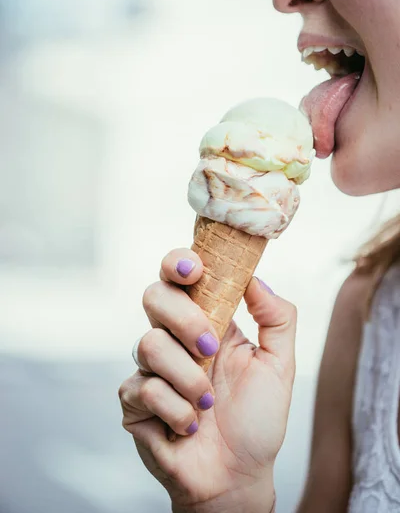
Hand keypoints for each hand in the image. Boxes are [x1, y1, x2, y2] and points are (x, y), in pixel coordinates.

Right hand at [119, 248, 295, 511]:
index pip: (180, 276)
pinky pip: (143, 389)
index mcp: (207, 321)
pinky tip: (190, 427)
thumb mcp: (280, 366)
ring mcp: (151, 369)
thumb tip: (255, 277)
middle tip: (211, 348)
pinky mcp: (134, 401)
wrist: (238, 478)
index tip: (194, 269)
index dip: (179, 262)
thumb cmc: (258, 420)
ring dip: (187, 377)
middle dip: (184, 319)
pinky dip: (176, 411)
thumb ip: (277, 318)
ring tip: (208, 403)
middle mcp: (174, 338)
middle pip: (154, 296)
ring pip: (148, 344)